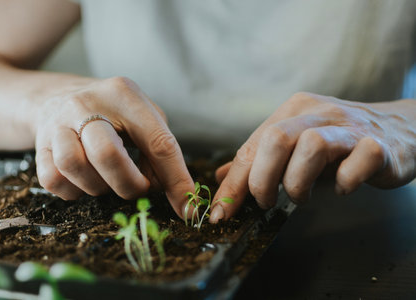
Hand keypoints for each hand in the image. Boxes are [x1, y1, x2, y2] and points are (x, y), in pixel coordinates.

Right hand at [34, 77, 193, 217]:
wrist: (57, 98)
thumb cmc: (112, 113)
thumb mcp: (144, 117)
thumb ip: (160, 151)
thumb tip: (175, 195)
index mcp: (124, 94)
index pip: (157, 141)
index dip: (175, 179)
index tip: (187, 209)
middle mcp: (85, 104)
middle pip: (107, 154)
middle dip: (129, 184)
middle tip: (137, 188)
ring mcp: (57, 124)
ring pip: (74, 166)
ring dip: (98, 187)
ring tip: (107, 179)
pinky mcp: (37, 145)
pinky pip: (53, 180)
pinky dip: (74, 191)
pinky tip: (86, 180)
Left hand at [210, 92, 415, 221]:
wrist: (399, 129)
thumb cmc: (340, 142)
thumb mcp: (295, 146)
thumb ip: (260, 160)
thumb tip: (222, 177)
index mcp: (292, 112)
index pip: (251, 147)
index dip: (234, 183)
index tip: (223, 211)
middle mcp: (317, 113)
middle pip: (275, 140)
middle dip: (262, 181)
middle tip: (267, 202)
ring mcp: (349, 127)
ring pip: (311, 147)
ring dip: (299, 183)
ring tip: (303, 195)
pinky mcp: (377, 145)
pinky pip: (356, 164)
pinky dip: (344, 183)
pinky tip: (342, 187)